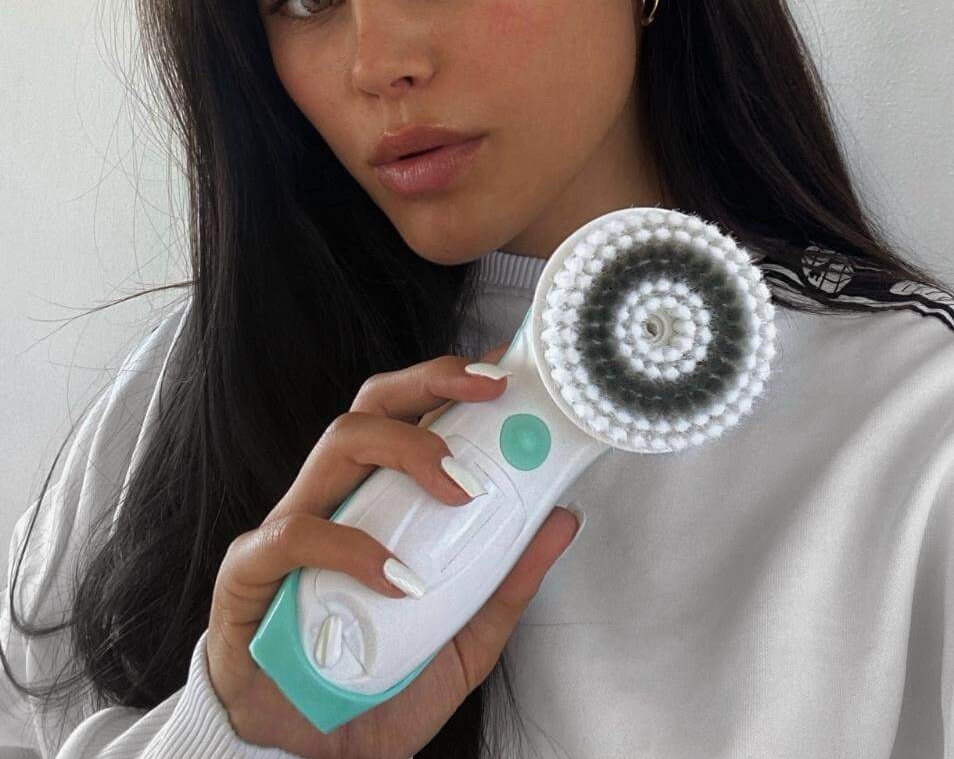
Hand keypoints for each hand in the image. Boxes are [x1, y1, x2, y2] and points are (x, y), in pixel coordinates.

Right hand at [205, 340, 579, 758]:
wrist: (314, 752)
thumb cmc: (381, 680)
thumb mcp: (466, 632)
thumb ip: (509, 578)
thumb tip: (564, 516)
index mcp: (381, 498)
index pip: (412, 413)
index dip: (455, 380)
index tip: (507, 370)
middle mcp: (337, 496)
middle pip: (373, 404)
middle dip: (432, 382)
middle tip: (492, 394)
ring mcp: (292, 526)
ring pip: (337, 443)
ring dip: (407, 450)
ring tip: (461, 490)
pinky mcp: (252, 572)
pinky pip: (295, 535)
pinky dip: (352, 548)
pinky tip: (399, 579)